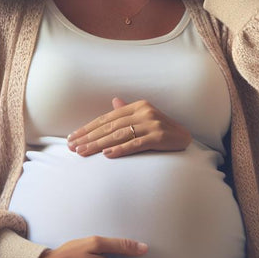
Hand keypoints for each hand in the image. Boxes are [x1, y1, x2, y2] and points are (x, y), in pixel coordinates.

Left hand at [68, 97, 191, 157]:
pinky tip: (107, 155)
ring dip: (98, 145)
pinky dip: (120, 149)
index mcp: (138, 106)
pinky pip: (135, 144)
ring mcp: (152, 124)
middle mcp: (144, 112)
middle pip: (110, 126)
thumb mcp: (145, 117)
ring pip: (119, 135)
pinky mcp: (159, 137)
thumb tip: (113, 102)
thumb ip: (128, 111)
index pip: (107, 118)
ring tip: (83, 152)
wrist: (186, 138)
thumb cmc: (162, 129)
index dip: (88, 128)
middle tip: (72, 146)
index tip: (73, 137)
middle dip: (89, 137)